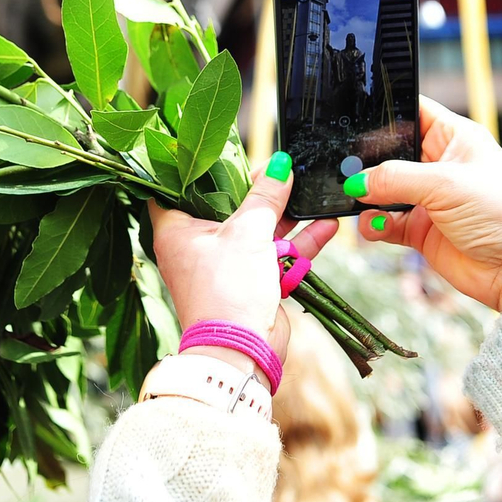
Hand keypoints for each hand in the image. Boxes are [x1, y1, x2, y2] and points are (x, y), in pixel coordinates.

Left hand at [149, 156, 337, 386]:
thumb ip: (266, 197)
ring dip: (285, 214)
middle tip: (277, 163)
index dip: (195, 167)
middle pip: (225, 204)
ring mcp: (226, 264)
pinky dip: (298, 242)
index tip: (218, 148)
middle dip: (255, 187)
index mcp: (176, 229)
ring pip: (257, 229)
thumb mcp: (248, 232)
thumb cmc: (228, 290)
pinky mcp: (251, 282)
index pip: (174, 188)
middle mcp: (196, 245)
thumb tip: (279, 165)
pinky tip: (326, 224)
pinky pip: (275, 254)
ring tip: (309, 189)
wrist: (242, 353)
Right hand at [351, 97, 501, 310]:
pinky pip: (384, 221)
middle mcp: (440, 164)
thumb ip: (396, 178)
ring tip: (359, 200)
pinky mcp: (420, 229)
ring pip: (382, 188)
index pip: (413, 112)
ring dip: (368, 195)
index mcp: (455, 138)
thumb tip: (357, 181)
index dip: (386, 112)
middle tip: (346, 168)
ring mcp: (428, 198)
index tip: (353, 116)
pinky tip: (375, 226)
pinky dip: (374, 224)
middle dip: (368, 161)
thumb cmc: (501, 215)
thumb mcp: (446, 185)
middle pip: (390, 151)